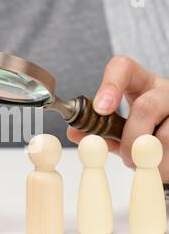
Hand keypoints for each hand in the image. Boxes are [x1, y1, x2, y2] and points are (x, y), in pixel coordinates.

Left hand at [67, 55, 168, 182]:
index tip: (100, 109)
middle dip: (130, 138)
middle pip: (146, 107)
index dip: (110, 86)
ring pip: (166, 134)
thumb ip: (98, 130)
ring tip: (142, 164)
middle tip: (126, 156)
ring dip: (149, 157)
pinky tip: (157, 166)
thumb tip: (73, 133)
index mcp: (139, 81)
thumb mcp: (119, 125)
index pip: (122, 67)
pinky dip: (163, 165)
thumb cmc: (141, 126)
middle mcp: (162, 89)